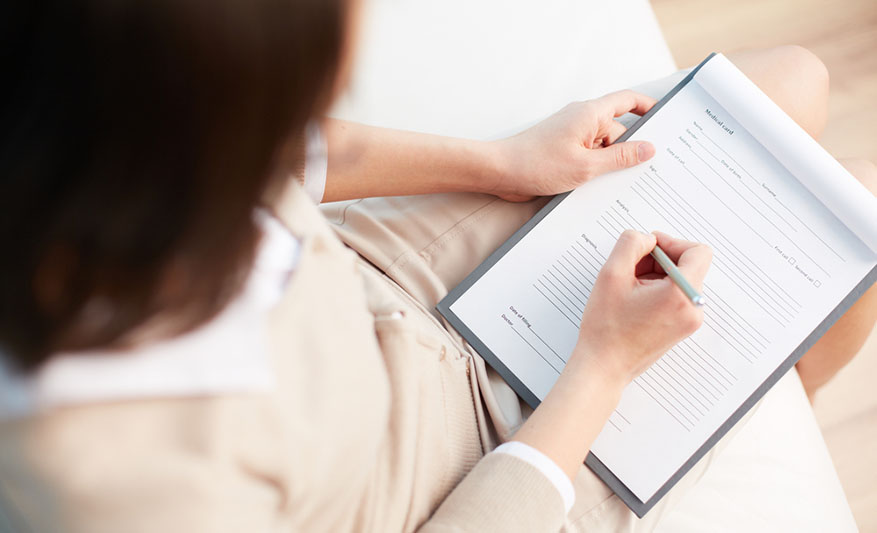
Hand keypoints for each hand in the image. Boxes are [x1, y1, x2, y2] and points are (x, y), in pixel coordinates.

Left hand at [486, 90, 657, 201]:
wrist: (500, 172)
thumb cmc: (536, 164)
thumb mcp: (587, 166)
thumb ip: (621, 158)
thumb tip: (649, 149)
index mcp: (591, 114)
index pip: (628, 101)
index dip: (649, 107)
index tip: (665, 119)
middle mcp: (582, 120)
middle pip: (618, 131)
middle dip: (630, 150)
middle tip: (644, 171)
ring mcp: (572, 135)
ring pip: (603, 148)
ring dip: (610, 165)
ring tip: (612, 184)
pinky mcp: (564, 151)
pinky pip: (589, 157)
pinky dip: (595, 170)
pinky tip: (597, 186)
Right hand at [573, 230, 711, 386]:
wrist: (605, 365)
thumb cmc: (607, 328)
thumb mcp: (611, 274)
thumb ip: (631, 244)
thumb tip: (646, 238)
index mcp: (681, 295)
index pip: (698, 251)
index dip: (672, 243)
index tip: (649, 248)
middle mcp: (693, 309)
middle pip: (688, 265)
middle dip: (659, 260)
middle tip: (631, 269)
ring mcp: (690, 320)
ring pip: (680, 279)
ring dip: (656, 275)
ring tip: (630, 288)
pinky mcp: (682, 327)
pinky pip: (677, 295)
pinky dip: (657, 289)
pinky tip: (634, 299)